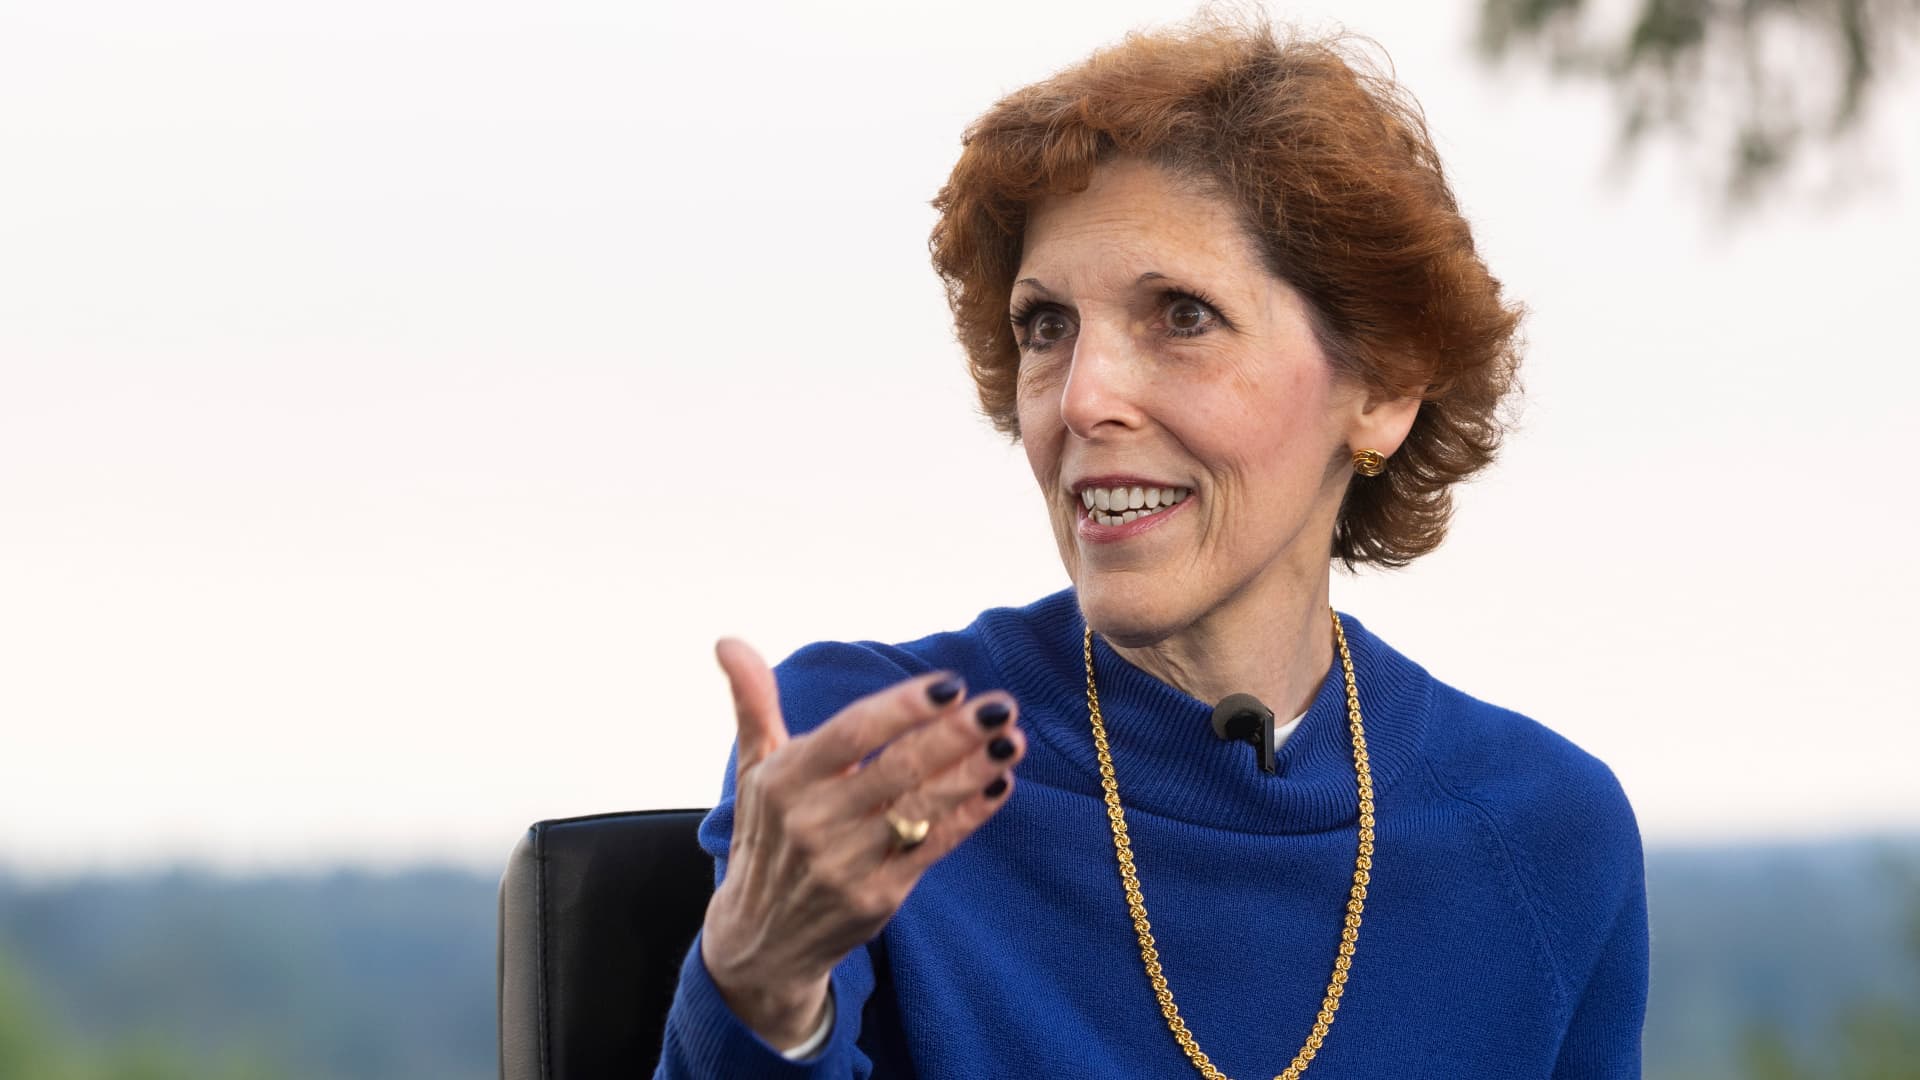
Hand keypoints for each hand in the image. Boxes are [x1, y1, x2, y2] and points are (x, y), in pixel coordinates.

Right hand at [699, 638, 1023, 1047]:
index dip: (904, 707)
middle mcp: (812, 822)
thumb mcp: (754, 771)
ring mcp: (846, 864)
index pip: (852, 733)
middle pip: (897, 768)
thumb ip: (753, 703)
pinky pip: (934, 848)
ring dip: (973, 771)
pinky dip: (970, 815)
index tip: (952, 684)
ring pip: (922, 808)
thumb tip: (728, 641)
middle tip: (1001, 706)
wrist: (762, 940)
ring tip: (1013, 740)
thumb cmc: (767, 837)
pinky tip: (999, 783)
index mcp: (783, 781)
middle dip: (955, 735)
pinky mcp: (877, 898)